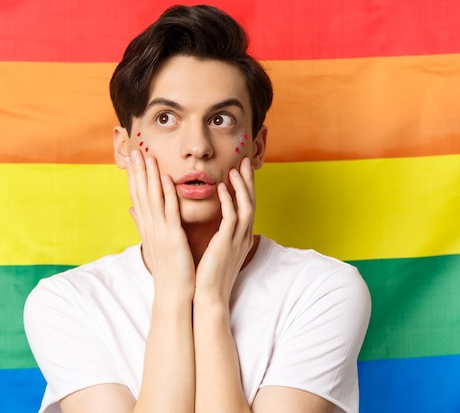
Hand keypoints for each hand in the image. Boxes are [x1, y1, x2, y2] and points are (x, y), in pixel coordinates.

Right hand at [125, 150, 195, 299]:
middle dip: (138, 170)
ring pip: (153, 198)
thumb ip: (142, 224)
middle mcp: (150, 227)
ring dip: (150, 176)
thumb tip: (130, 210)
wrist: (172, 293)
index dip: (134, 176)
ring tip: (148, 156)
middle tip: (134, 149)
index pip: (137, 196)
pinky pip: (170, 212)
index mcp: (146, 227)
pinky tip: (166, 179)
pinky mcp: (173, 238)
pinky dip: (167, 194)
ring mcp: (160, 231)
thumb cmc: (167, 269)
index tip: (132, 158)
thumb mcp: (152, 243)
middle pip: (141, 193)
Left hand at [194, 157, 255, 304]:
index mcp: (240, 238)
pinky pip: (232, 218)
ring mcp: (237, 241)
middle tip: (245, 160)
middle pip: (251, 202)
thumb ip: (217, 236)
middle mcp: (243, 237)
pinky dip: (228, 200)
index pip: (247, 206)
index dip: (245, 187)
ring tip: (235, 168)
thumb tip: (212, 225)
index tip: (240, 169)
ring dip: (241, 186)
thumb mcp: (216, 252)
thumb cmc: (208, 277)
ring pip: (246, 206)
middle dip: (248, 181)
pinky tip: (222, 187)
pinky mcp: (227, 244)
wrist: (208, 299)